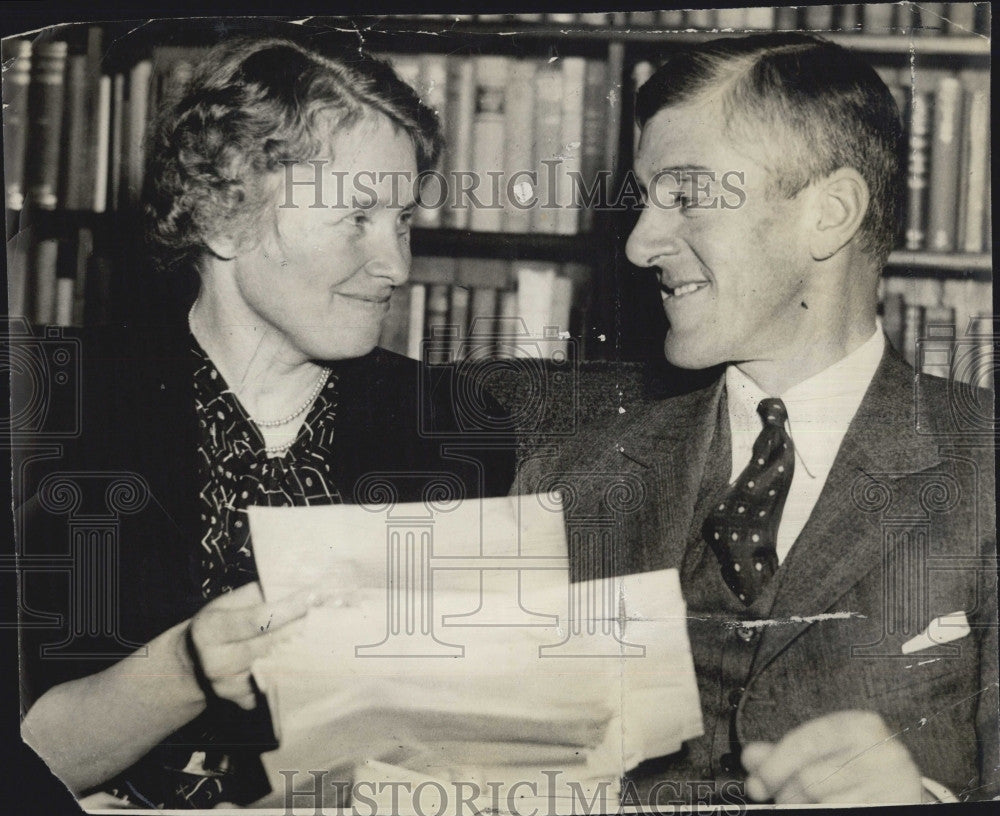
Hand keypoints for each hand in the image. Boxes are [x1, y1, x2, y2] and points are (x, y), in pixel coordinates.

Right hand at [185, 582, 334, 709]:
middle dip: (307, 626)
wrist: (196, 659)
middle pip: (272, 645)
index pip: (258, 619)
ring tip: (336, 630)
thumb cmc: (224, 621)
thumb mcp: (232, 602)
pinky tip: (321, 657)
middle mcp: (216, 663)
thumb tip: (306, 584)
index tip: (317, 594)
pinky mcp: (244, 702)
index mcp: (209, 630)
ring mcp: (229, 688)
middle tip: (337, 610)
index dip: (291, 607)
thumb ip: (263, 595)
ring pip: (279, 667)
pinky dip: (300, 670)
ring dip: (309, 649)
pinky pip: (278, 686)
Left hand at [741, 710, 923, 803]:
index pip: (806, 743)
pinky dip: (826, 813)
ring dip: (806, 807)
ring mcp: (892, 785)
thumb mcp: (825, 747)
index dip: (775, 766)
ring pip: (826, 804)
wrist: (903, 783)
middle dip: (787, 792)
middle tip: (780, 798)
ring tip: (807, 803)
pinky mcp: (895, 805)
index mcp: (860, 725)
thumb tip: (751, 758)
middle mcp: (881, 752)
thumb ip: (786, 751)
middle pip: (811, 779)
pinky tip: (825, 807)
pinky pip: (844, 813)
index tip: (755, 784)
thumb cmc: (857, 762)